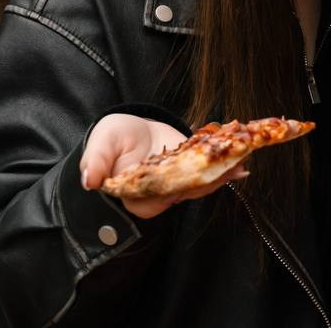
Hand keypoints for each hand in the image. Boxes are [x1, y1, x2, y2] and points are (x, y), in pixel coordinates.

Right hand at [79, 114, 247, 218]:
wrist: (128, 131)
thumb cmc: (112, 140)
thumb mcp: (100, 146)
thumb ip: (96, 163)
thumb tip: (89, 181)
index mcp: (134, 195)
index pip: (154, 199)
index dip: (174, 192)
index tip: (192, 181)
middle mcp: (158, 195)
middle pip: (184, 192)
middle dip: (209, 181)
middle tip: (231, 169)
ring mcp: (176, 185)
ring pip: (200, 185)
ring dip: (222, 174)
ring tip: (241, 162)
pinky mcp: (190, 172)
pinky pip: (208, 174)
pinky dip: (224, 167)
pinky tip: (241, 161)